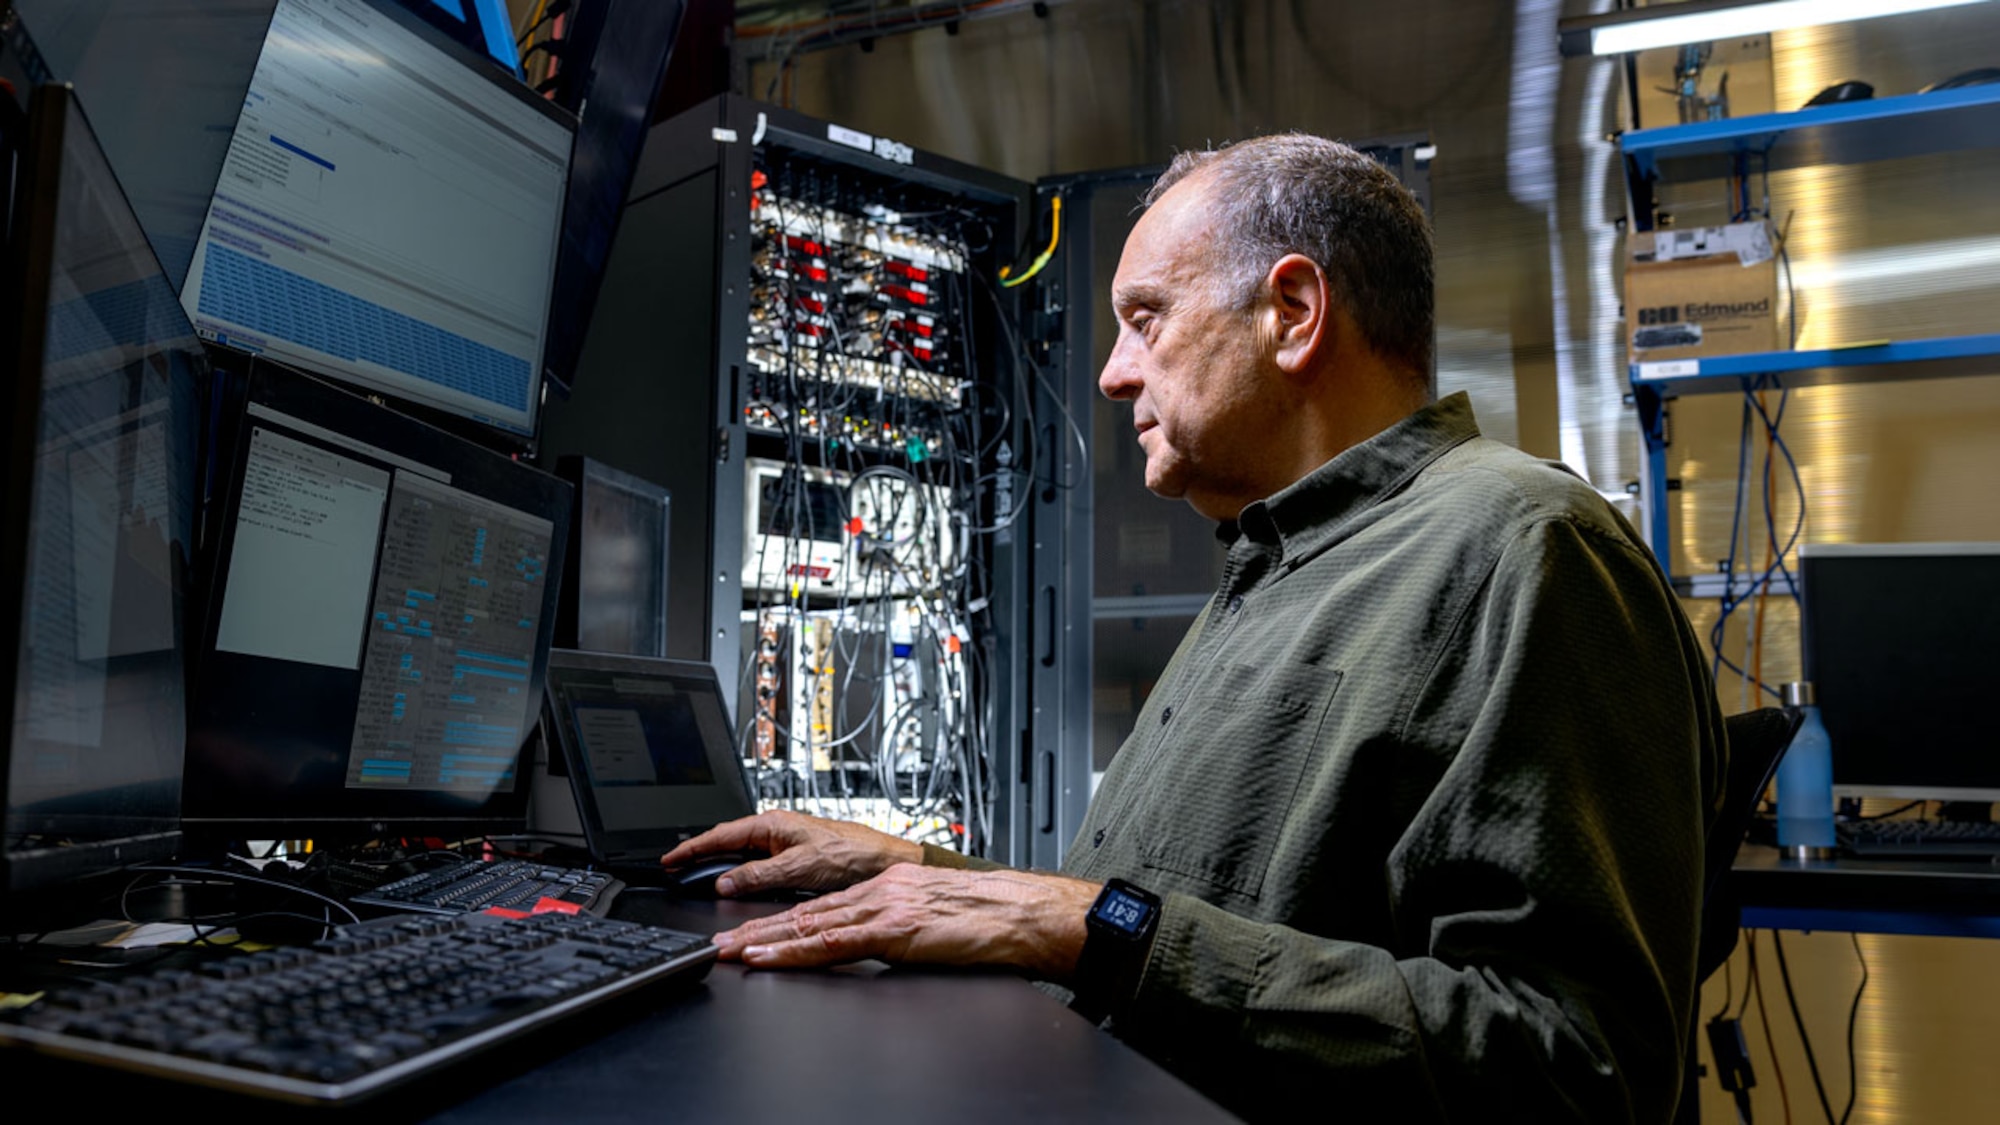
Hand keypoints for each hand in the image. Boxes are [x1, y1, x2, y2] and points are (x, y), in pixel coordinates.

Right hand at [659, 810, 923, 895]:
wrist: (885, 861)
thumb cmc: (853, 855)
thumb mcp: (799, 867)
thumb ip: (758, 875)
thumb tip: (724, 882)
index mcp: (773, 824)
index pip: (721, 835)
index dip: (692, 848)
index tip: (669, 859)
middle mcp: (777, 830)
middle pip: (727, 842)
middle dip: (700, 854)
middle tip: (675, 868)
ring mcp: (785, 842)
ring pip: (742, 853)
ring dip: (719, 864)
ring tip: (696, 874)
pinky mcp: (795, 856)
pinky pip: (757, 863)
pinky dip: (739, 872)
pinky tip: (734, 881)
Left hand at [711, 864, 1101, 981]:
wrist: (1021, 913)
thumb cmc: (990, 920)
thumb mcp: (933, 918)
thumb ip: (900, 927)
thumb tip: (882, 945)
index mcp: (888, 887)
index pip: (822, 906)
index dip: (781, 921)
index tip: (750, 934)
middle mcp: (878, 891)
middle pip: (804, 912)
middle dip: (757, 929)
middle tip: (719, 943)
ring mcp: (883, 908)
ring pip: (809, 924)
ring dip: (763, 941)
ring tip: (729, 952)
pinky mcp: (893, 929)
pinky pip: (832, 942)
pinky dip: (794, 950)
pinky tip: (770, 957)